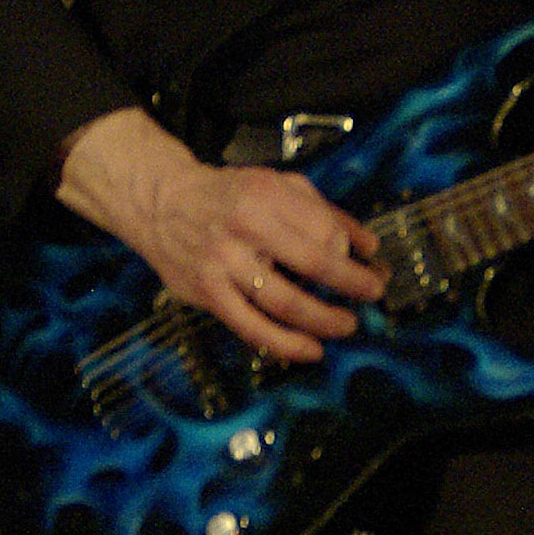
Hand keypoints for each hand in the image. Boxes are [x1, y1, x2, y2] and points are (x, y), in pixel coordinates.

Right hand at [54, 107, 384, 362]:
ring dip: (323, 320)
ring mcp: (223, 263)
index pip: (324, 228)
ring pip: (284, 302)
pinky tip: (309, 350)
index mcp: (266, 194)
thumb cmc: (228, 195)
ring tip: (346, 325)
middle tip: (372, 295)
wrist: (161, 203)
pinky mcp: (207, 292)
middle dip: (351, 284)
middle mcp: (244, 227)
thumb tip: (369, 245)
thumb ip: (325, 211)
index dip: (349, 251)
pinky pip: (251, 327)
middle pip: (313, 263)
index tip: (365, 263)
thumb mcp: (278, 184)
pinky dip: (284, 344)